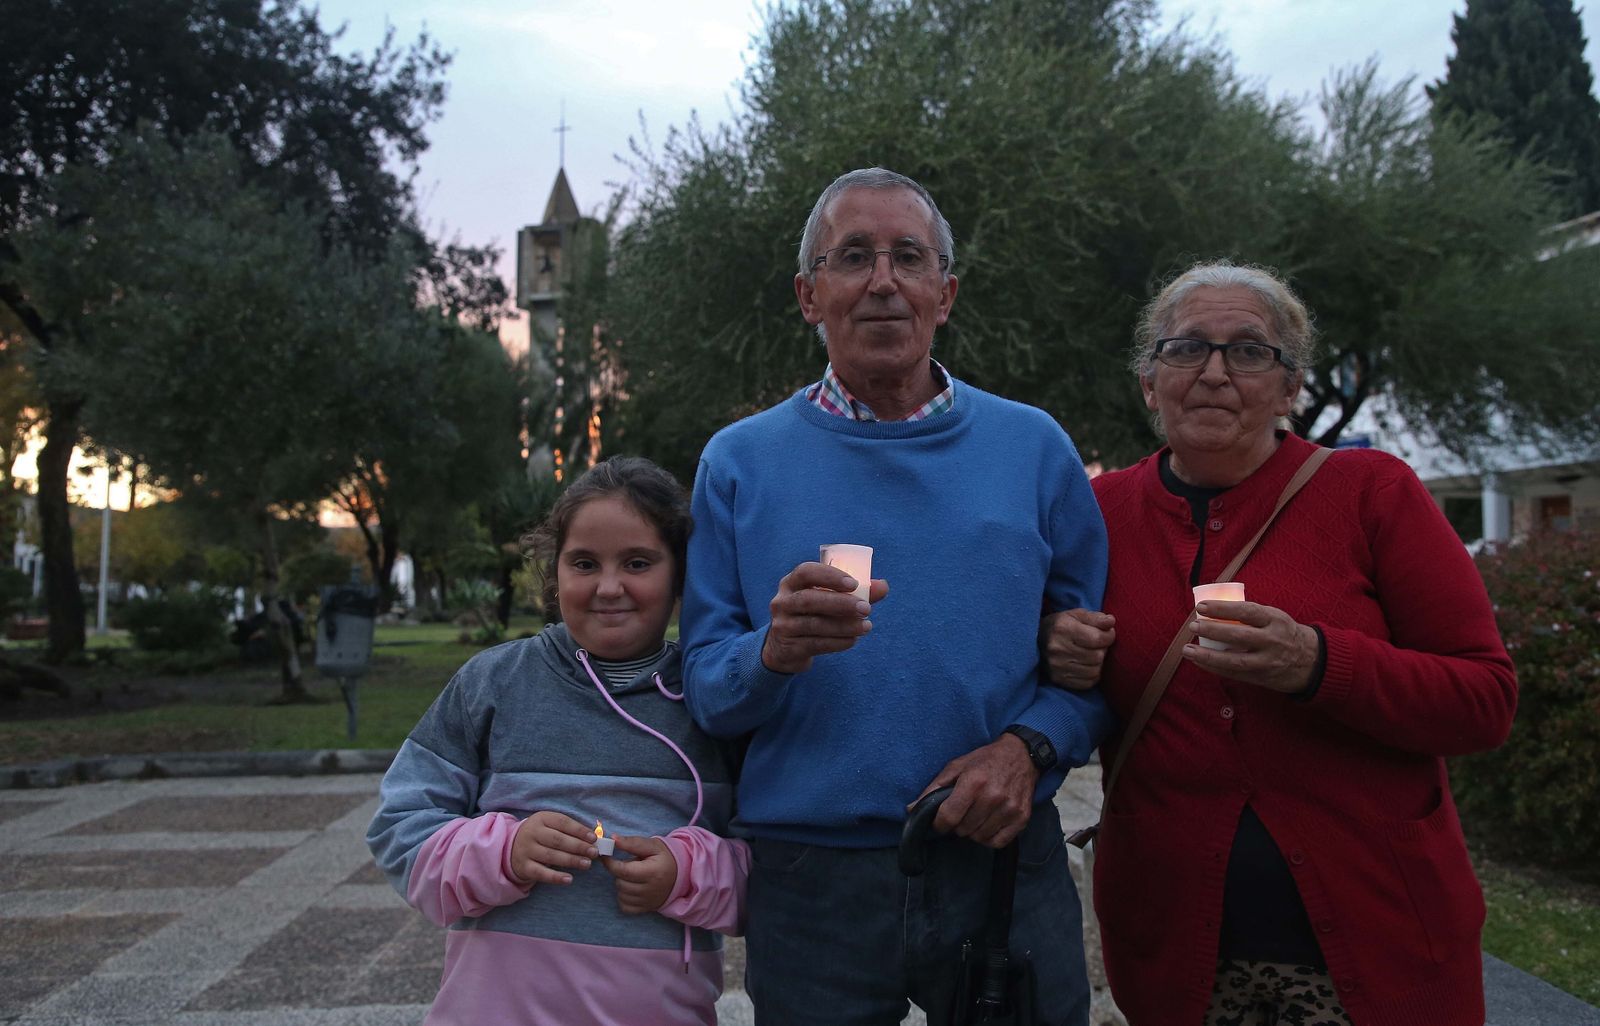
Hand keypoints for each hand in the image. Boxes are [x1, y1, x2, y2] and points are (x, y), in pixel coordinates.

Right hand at [509, 811, 597, 885]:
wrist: (511, 847)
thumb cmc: (540, 835)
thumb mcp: (550, 826)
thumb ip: (569, 830)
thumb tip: (593, 839)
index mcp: (541, 819)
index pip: (562, 823)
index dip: (579, 830)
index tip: (594, 838)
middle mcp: (532, 833)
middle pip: (558, 840)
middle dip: (578, 846)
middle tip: (594, 853)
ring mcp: (526, 850)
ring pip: (551, 856)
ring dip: (571, 860)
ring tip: (586, 864)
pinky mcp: (524, 867)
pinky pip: (541, 873)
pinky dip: (555, 877)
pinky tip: (569, 879)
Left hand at [601, 834, 678, 913]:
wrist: (683, 874)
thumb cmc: (665, 857)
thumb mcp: (652, 845)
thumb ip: (632, 842)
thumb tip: (613, 839)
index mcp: (652, 872)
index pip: (623, 870)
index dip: (610, 863)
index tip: (606, 856)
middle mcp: (650, 889)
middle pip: (620, 883)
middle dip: (619, 872)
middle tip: (630, 865)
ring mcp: (648, 901)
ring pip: (621, 894)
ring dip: (622, 884)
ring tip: (633, 876)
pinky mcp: (646, 909)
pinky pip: (625, 906)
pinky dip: (624, 897)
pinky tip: (632, 888)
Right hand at [760, 561, 889, 674]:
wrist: (786, 649)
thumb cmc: (813, 615)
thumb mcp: (827, 599)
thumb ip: (855, 592)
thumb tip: (883, 586)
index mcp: (791, 583)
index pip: (805, 572)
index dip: (829, 576)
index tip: (853, 584)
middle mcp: (782, 602)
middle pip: (808, 599)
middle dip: (840, 603)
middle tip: (866, 608)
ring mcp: (783, 626)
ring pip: (814, 624)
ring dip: (843, 626)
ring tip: (865, 626)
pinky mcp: (788, 648)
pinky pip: (815, 644)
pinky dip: (837, 642)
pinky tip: (852, 640)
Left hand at [914, 736, 1038, 848]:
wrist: (1022, 755)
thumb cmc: (986, 760)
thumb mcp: (956, 767)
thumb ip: (933, 789)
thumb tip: (911, 809)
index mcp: (973, 782)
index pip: (949, 817)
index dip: (939, 824)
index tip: (940, 821)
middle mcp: (993, 797)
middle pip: (963, 829)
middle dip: (957, 824)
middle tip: (962, 812)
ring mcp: (1009, 809)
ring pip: (978, 837)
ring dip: (973, 830)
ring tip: (976, 815)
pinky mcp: (1021, 818)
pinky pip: (997, 842)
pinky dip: (989, 837)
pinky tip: (988, 823)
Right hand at [1040, 608, 1115, 689]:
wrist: (1035, 641)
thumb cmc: (1061, 626)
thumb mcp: (1076, 615)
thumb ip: (1096, 618)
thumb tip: (1111, 621)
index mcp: (1063, 629)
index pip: (1097, 638)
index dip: (1109, 636)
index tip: (1107, 633)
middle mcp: (1058, 649)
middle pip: (1097, 656)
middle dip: (1103, 649)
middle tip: (1098, 644)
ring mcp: (1057, 666)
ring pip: (1094, 671)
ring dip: (1098, 663)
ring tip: (1092, 654)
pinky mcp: (1059, 679)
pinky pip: (1088, 683)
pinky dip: (1092, 675)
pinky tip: (1087, 665)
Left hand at [1186, 600, 1319, 694]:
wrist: (1310, 660)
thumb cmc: (1282, 632)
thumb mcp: (1273, 617)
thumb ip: (1249, 615)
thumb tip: (1212, 609)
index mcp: (1275, 620)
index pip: (1247, 611)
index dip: (1223, 608)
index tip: (1201, 607)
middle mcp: (1273, 641)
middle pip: (1239, 636)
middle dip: (1213, 631)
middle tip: (1193, 626)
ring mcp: (1267, 662)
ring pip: (1234, 661)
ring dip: (1208, 656)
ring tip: (1188, 650)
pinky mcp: (1261, 678)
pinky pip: (1234, 674)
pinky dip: (1214, 668)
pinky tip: (1199, 661)